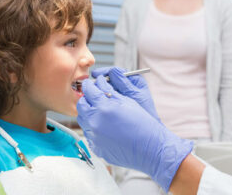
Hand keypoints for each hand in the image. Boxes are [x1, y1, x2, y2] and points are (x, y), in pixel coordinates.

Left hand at [77, 75, 192, 192]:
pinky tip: (105, 127)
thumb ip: (110, 92)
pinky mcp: (96, 148)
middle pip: (81, 105)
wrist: (150, 148)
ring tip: (100, 113)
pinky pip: (89, 134)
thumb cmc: (143, 123)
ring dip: (88, 114)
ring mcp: (94, 137)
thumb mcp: (127, 102)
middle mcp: (95, 122)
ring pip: (82, 120)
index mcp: (104, 108)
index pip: (88, 91)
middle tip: (94, 97)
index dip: (89, 85)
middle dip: (87, 99)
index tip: (91, 84)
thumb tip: (99, 83)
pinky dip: (93, 128)